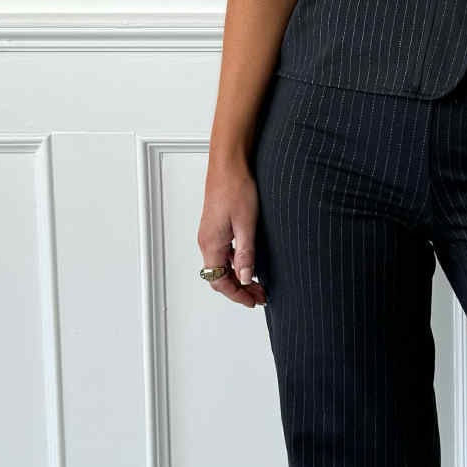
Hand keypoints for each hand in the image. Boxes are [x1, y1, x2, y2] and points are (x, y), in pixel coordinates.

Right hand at [198, 164, 268, 310]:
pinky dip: (235, 263)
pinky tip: (249, 262)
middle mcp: (206, 241)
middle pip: (219, 277)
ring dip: (238, 277)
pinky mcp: (215, 227)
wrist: (229, 164)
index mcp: (211, 244)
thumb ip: (245, 254)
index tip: (254, 301)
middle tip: (260, 295)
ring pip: (221, 266)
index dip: (237, 295)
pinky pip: (222, 253)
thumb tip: (244, 278)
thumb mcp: (247, 225)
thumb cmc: (236, 188)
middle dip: (239, 290)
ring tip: (258, 282)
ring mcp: (210, 234)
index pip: (220, 282)